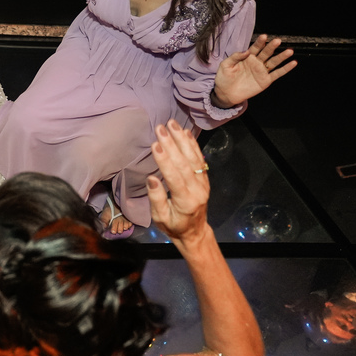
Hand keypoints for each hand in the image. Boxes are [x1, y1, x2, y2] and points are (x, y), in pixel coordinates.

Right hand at [146, 120, 210, 242]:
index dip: (165, 161)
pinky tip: (186, 132)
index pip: (174, 177)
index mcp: (186, 201)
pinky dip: (193, 144)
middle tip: (161, 128)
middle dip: (172, 144)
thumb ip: (157, 199)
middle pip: (184, 163)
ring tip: (172, 124)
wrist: (195, 232)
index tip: (155, 145)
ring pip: (193, 158)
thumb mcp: (160, 218)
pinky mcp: (204, 179)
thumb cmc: (174, 226)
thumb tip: (151, 178)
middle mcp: (198, 190)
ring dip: (182, 139)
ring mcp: (203, 183)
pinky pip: (199, 159)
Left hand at [212, 34, 296, 107]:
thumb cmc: (224, 78)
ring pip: (274, 62)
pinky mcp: (266, 80)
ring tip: (289, 51)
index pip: (255, 48)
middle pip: (266, 53)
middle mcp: (256, 62)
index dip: (260, 42)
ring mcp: (262, 71)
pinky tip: (293, 63)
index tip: (264, 36)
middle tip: (277, 40)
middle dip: (272, 47)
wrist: (226, 93)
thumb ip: (235, 57)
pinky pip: (277, 74)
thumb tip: (246, 51)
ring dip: (282, 56)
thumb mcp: (226, 65)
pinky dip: (286, 69)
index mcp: (247, 57)